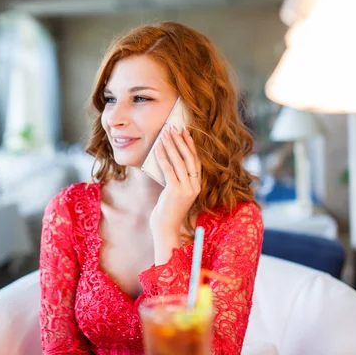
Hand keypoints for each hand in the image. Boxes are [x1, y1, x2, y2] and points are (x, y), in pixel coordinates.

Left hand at [149, 125, 201, 263]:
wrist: (166, 228)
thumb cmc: (168, 210)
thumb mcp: (174, 191)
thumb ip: (175, 177)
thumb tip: (167, 157)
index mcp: (197, 185)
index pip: (196, 161)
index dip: (190, 145)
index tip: (185, 132)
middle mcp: (195, 186)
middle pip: (189, 158)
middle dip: (181, 141)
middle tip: (174, 127)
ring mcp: (187, 189)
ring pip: (180, 162)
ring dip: (172, 145)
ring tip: (165, 133)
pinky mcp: (176, 191)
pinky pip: (169, 170)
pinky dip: (163, 157)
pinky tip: (158, 147)